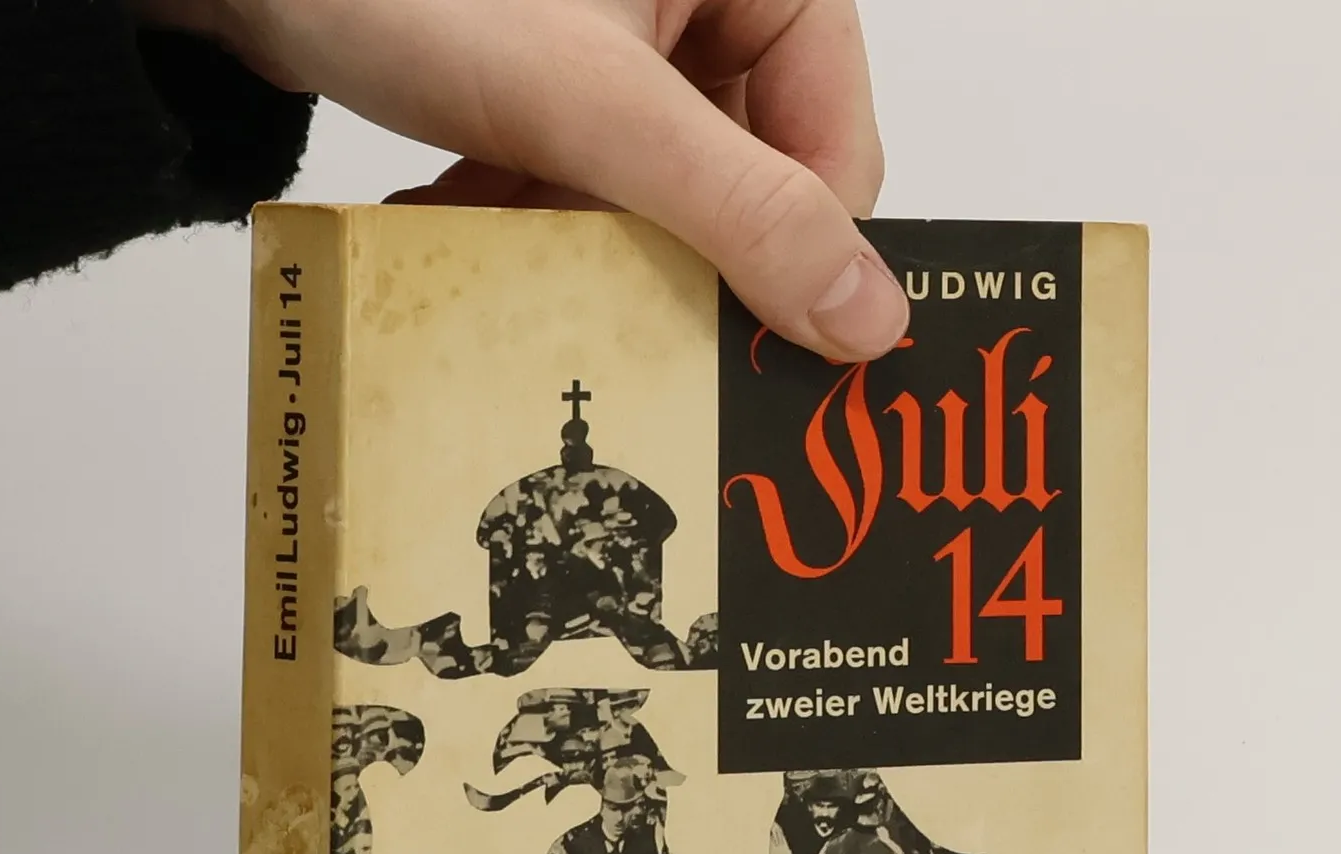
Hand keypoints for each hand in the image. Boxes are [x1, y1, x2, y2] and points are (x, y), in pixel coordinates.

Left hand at [144, 0, 904, 360]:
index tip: (724, 334)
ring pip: (663, 196)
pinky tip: (472, 210)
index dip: (792, 253)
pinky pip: (593, 179)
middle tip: (595, 287)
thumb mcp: (593, 110)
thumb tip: (868, 320)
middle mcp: (707, 0)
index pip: (839, 149)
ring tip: (507, 236)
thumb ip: (737, 212)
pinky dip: (539, 215)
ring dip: (586, 244)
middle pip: (750, 182)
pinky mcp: (560, 72)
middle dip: (664, 250)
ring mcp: (632, 39)